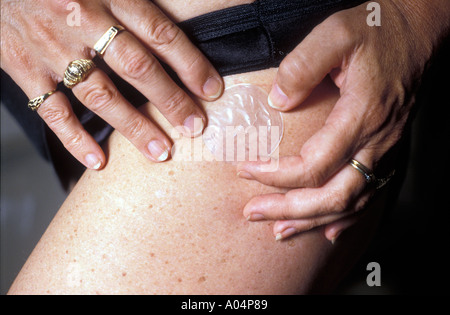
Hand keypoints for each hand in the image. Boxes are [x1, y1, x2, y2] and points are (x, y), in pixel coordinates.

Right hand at [1, 0, 222, 168]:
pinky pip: (52, 111)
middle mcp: (82, 20)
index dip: (191, 64)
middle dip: (171, 101)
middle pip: (137, 68)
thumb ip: (137, 3)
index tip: (212, 90)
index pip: (161, 34)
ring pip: (101, 95)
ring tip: (160, 152)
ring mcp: (52, 48)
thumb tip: (172, 34)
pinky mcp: (24, 68)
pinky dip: (75, 139)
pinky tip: (97, 161)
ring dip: (133, 127)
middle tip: (194, 127)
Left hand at [237, 0, 449, 240]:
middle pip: (333, 196)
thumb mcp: (336, 34)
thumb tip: (277, 102)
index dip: (276, 175)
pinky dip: (346, 219)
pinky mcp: (388, 150)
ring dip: (313, 221)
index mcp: (361, 115)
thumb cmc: (379, 29)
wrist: (418, 30)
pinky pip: (370, 196)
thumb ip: (302, 66)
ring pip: (351, 203)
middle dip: (289, 210)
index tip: (245, 170)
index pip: (314, 164)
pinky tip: (328, 230)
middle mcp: (377, 141)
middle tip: (253, 213)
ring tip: (279, 231)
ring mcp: (386, 149)